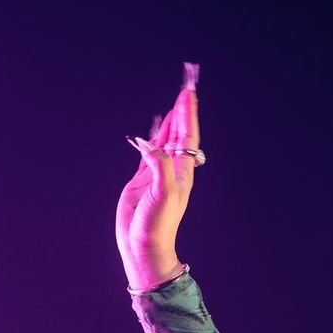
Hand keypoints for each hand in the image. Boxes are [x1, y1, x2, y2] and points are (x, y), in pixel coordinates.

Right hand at [115, 64, 201, 290]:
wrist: (143, 245)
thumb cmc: (156, 225)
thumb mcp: (162, 194)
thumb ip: (159, 166)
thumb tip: (149, 144)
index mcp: (182, 173)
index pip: (187, 137)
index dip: (188, 114)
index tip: (189, 92)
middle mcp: (172, 170)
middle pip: (180, 134)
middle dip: (184, 111)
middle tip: (187, 87)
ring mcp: (158, 173)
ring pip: (166, 140)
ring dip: (172, 120)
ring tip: (177, 101)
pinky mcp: (142, 178)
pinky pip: (149, 150)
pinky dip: (154, 135)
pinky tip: (156, 126)